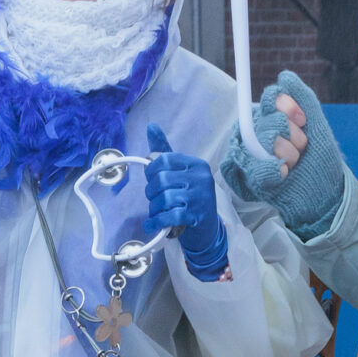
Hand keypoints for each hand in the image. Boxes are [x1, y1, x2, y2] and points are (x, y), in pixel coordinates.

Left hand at [145, 125, 228, 279]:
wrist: (207, 230)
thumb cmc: (190, 198)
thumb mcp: (179, 173)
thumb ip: (164, 151)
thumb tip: (150, 126)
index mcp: (196, 164)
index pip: (163, 160)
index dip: (151, 171)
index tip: (152, 180)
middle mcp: (201, 178)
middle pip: (161, 180)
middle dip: (151, 193)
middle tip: (155, 199)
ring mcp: (200, 197)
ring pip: (163, 198)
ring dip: (154, 209)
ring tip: (157, 212)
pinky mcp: (197, 215)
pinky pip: (169, 216)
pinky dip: (156, 221)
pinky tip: (152, 224)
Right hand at [221, 70, 347, 241]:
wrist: (325, 193)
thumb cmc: (319, 160)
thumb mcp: (317, 126)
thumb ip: (303, 98)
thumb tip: (285, 74)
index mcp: (271, 118)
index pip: (269, 99)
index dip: (286, 106)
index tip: (303, 120)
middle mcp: (257, 133)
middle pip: (266, 120)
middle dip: (292, 135)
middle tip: (302, 148)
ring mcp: (251, 155)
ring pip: (262, 141)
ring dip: (287, 154)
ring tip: (295, 164)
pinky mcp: (249, 178)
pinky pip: (256, 167)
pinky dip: (275, 172)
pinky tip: (285, 175)